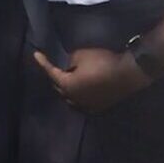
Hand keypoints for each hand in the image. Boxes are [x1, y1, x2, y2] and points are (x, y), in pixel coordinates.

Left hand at [33, 46, 151, 114]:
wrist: (127, 74)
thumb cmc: (102, 62)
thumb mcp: (81, 55)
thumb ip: (70, 61)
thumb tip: (70, 66)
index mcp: (67, 85)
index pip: (51, 72)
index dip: (43, 62)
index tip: (36, 54)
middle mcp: (74, 98)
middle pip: (59, 88)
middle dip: (55, 77)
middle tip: (53, 67)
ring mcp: (86, 105)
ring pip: (69, 98)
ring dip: (65, 89)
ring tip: (65, 80)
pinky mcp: (98, 107)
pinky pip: (82, 103)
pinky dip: (77, 97)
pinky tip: (79, 92)